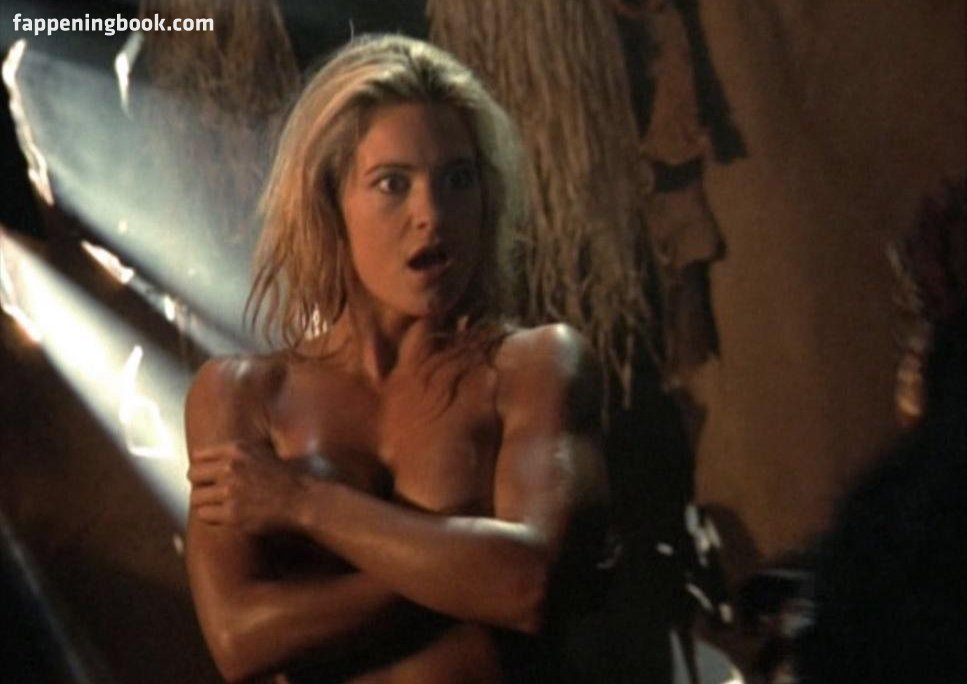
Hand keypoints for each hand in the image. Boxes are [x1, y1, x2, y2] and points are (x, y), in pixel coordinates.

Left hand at [188, 440, 307, 533]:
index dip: (202, 467)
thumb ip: (237, 453)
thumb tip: (210, 458)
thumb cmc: (285, 477)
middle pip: (192, 475)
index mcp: (237, 450)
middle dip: (200, 484)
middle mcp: (231, 468)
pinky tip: (224, 515)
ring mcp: (230, 491)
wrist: (302, 499)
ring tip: (217, 506)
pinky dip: (212, 516)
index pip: (199, 456)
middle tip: (210, 492)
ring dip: (205, 502)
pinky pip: (204, 515)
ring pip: (196, 497)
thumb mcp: (261, 452)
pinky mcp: (232, 513)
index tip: (208, 476)